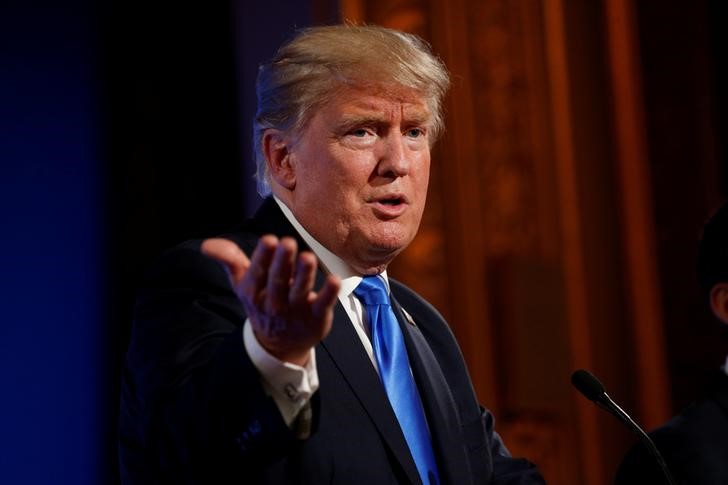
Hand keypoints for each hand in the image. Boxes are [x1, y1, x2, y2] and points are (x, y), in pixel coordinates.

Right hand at [201, 236, 339, 365]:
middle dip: (282, 262)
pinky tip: (335, 280)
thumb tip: (206, 245)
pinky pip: (323, 305)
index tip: (269, 240)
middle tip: (287, 242)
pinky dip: (329, 293)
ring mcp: (296, 311)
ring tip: (308, 257)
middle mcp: (274, 302)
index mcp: (254, 291)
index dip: (262, 257)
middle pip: (278, 281)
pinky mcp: (316, 317)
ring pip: (300, 291)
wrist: (279, 345)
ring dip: (304, 274)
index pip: (257, 273)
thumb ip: (229, 260)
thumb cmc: (262, 302)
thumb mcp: (242, 283)